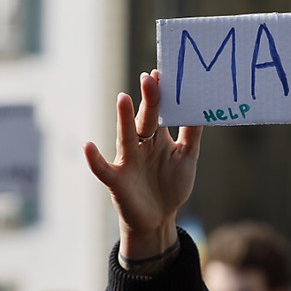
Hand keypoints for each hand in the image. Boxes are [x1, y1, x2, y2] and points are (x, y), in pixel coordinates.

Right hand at [83, 70, 202, 262]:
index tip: (162, 73)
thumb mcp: (187, 156)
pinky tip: (88, 146)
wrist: (159, 218)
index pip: (159, 112)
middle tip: (150, 77)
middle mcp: (141, 145)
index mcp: (159, 138)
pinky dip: (94, 159)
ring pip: (125, 136)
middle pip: (145, 119)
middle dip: (148, 100)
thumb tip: (201, 106)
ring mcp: (128, 161)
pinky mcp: (117, 180)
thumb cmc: (172, 184)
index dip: (161, 95)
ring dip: (124, 118)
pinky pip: (103, 169)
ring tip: (123, 98)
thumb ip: (192, 133)